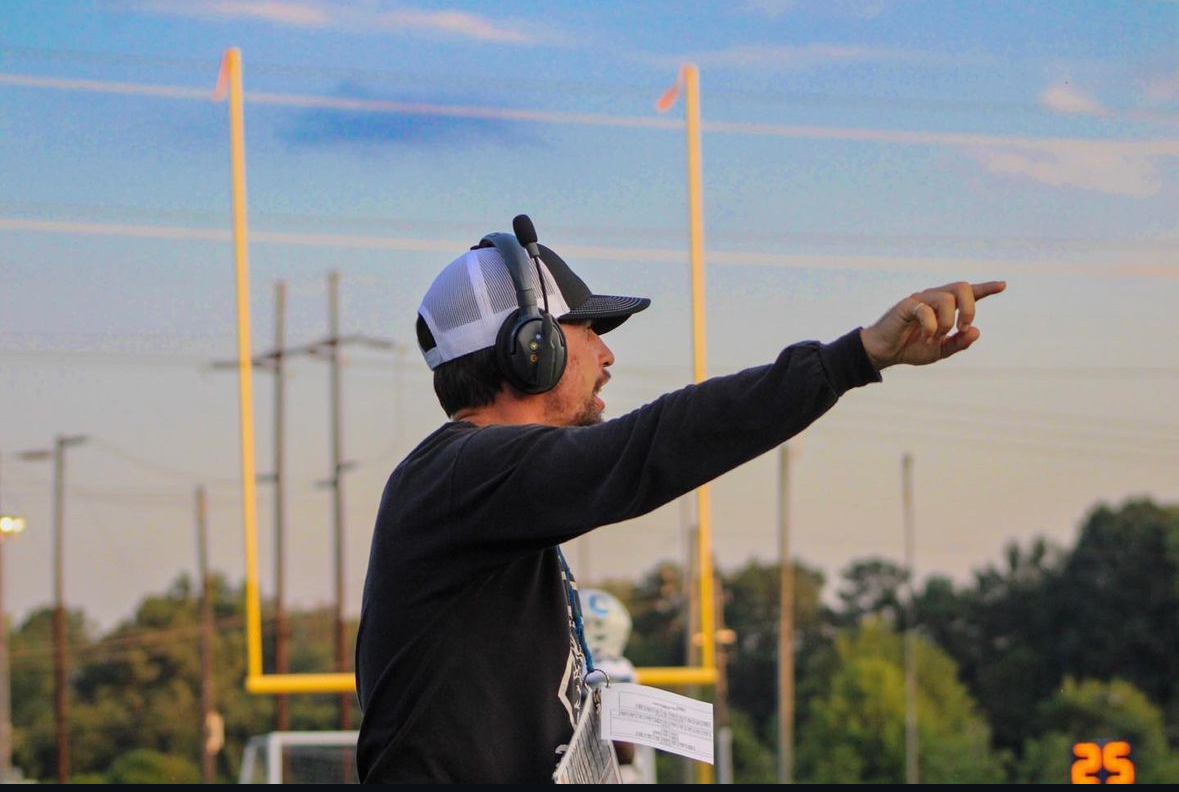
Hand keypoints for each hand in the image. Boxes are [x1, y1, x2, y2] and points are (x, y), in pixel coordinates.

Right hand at [860, 280, 1005, 369]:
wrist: (884, 352)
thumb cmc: (910, 348)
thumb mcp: (939, 351)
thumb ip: (958, 343)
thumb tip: (976, 331)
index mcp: (944, 307)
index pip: (969, 293)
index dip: (986, 288)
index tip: (1003, 286)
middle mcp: (934, 298)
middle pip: (962, 286)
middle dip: (969, 308)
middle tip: (962, 329)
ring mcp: (920, 299)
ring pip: (946, 298)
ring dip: (946, 322)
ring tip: (935, 337)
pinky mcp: (906, 305)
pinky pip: (925, 310)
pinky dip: (930, 327)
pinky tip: (924, 337)